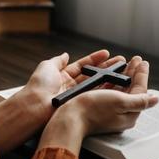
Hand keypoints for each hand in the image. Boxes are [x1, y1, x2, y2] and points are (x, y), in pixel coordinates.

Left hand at [0, 50, 123, 152]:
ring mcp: (76, 96)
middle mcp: (70, 86)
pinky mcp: (79, 105)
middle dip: (106, 68)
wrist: (36, 105)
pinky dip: (106, 90)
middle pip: (91, 75)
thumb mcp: (47, 66)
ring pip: (95, 85)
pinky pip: (95, 95)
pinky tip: (116, 84)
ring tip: (123, 71)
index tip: (107, 53)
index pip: (81, 65)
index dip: (94, 59)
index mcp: (61, 76)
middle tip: (121, 62)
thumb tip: (64, 54)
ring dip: (109, 78)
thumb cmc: (39, 86)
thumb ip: (57, 60)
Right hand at [37, 58, 157, 154]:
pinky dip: (112, 79)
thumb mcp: (121, 102)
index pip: (140, 91)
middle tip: (136, 59)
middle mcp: (120, 113)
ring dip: (124, 74)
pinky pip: (108, 90)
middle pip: (131, 89)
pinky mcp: (97, 106)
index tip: (143, 62)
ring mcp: (108, 110)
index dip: (142, 75)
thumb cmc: (93, 110)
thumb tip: (155, 99)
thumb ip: (140, 100)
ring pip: (120, 89)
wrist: (69, 118)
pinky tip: (112, 73)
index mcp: (129, 115)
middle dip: (134, 73)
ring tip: (126, 62)